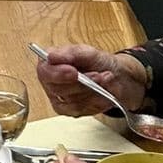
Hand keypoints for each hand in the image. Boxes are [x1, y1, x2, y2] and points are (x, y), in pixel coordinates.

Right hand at [35, 44, 149, 119]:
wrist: (117, 77)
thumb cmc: (99, 62)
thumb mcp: (87, 52)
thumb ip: (70, 53)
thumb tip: (51, 56)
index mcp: (50, 63)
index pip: (44, 72)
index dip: (58, 74)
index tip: (74, 72)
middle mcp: (51, 82)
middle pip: (59, 90)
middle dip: (83, 83)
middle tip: (98, 75)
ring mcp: (60, 98)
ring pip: (72, 101)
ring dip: (93, 91)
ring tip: (106, 80)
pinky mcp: (71, 111)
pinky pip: (82, 110)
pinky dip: (96, 101)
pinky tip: (104, 94)